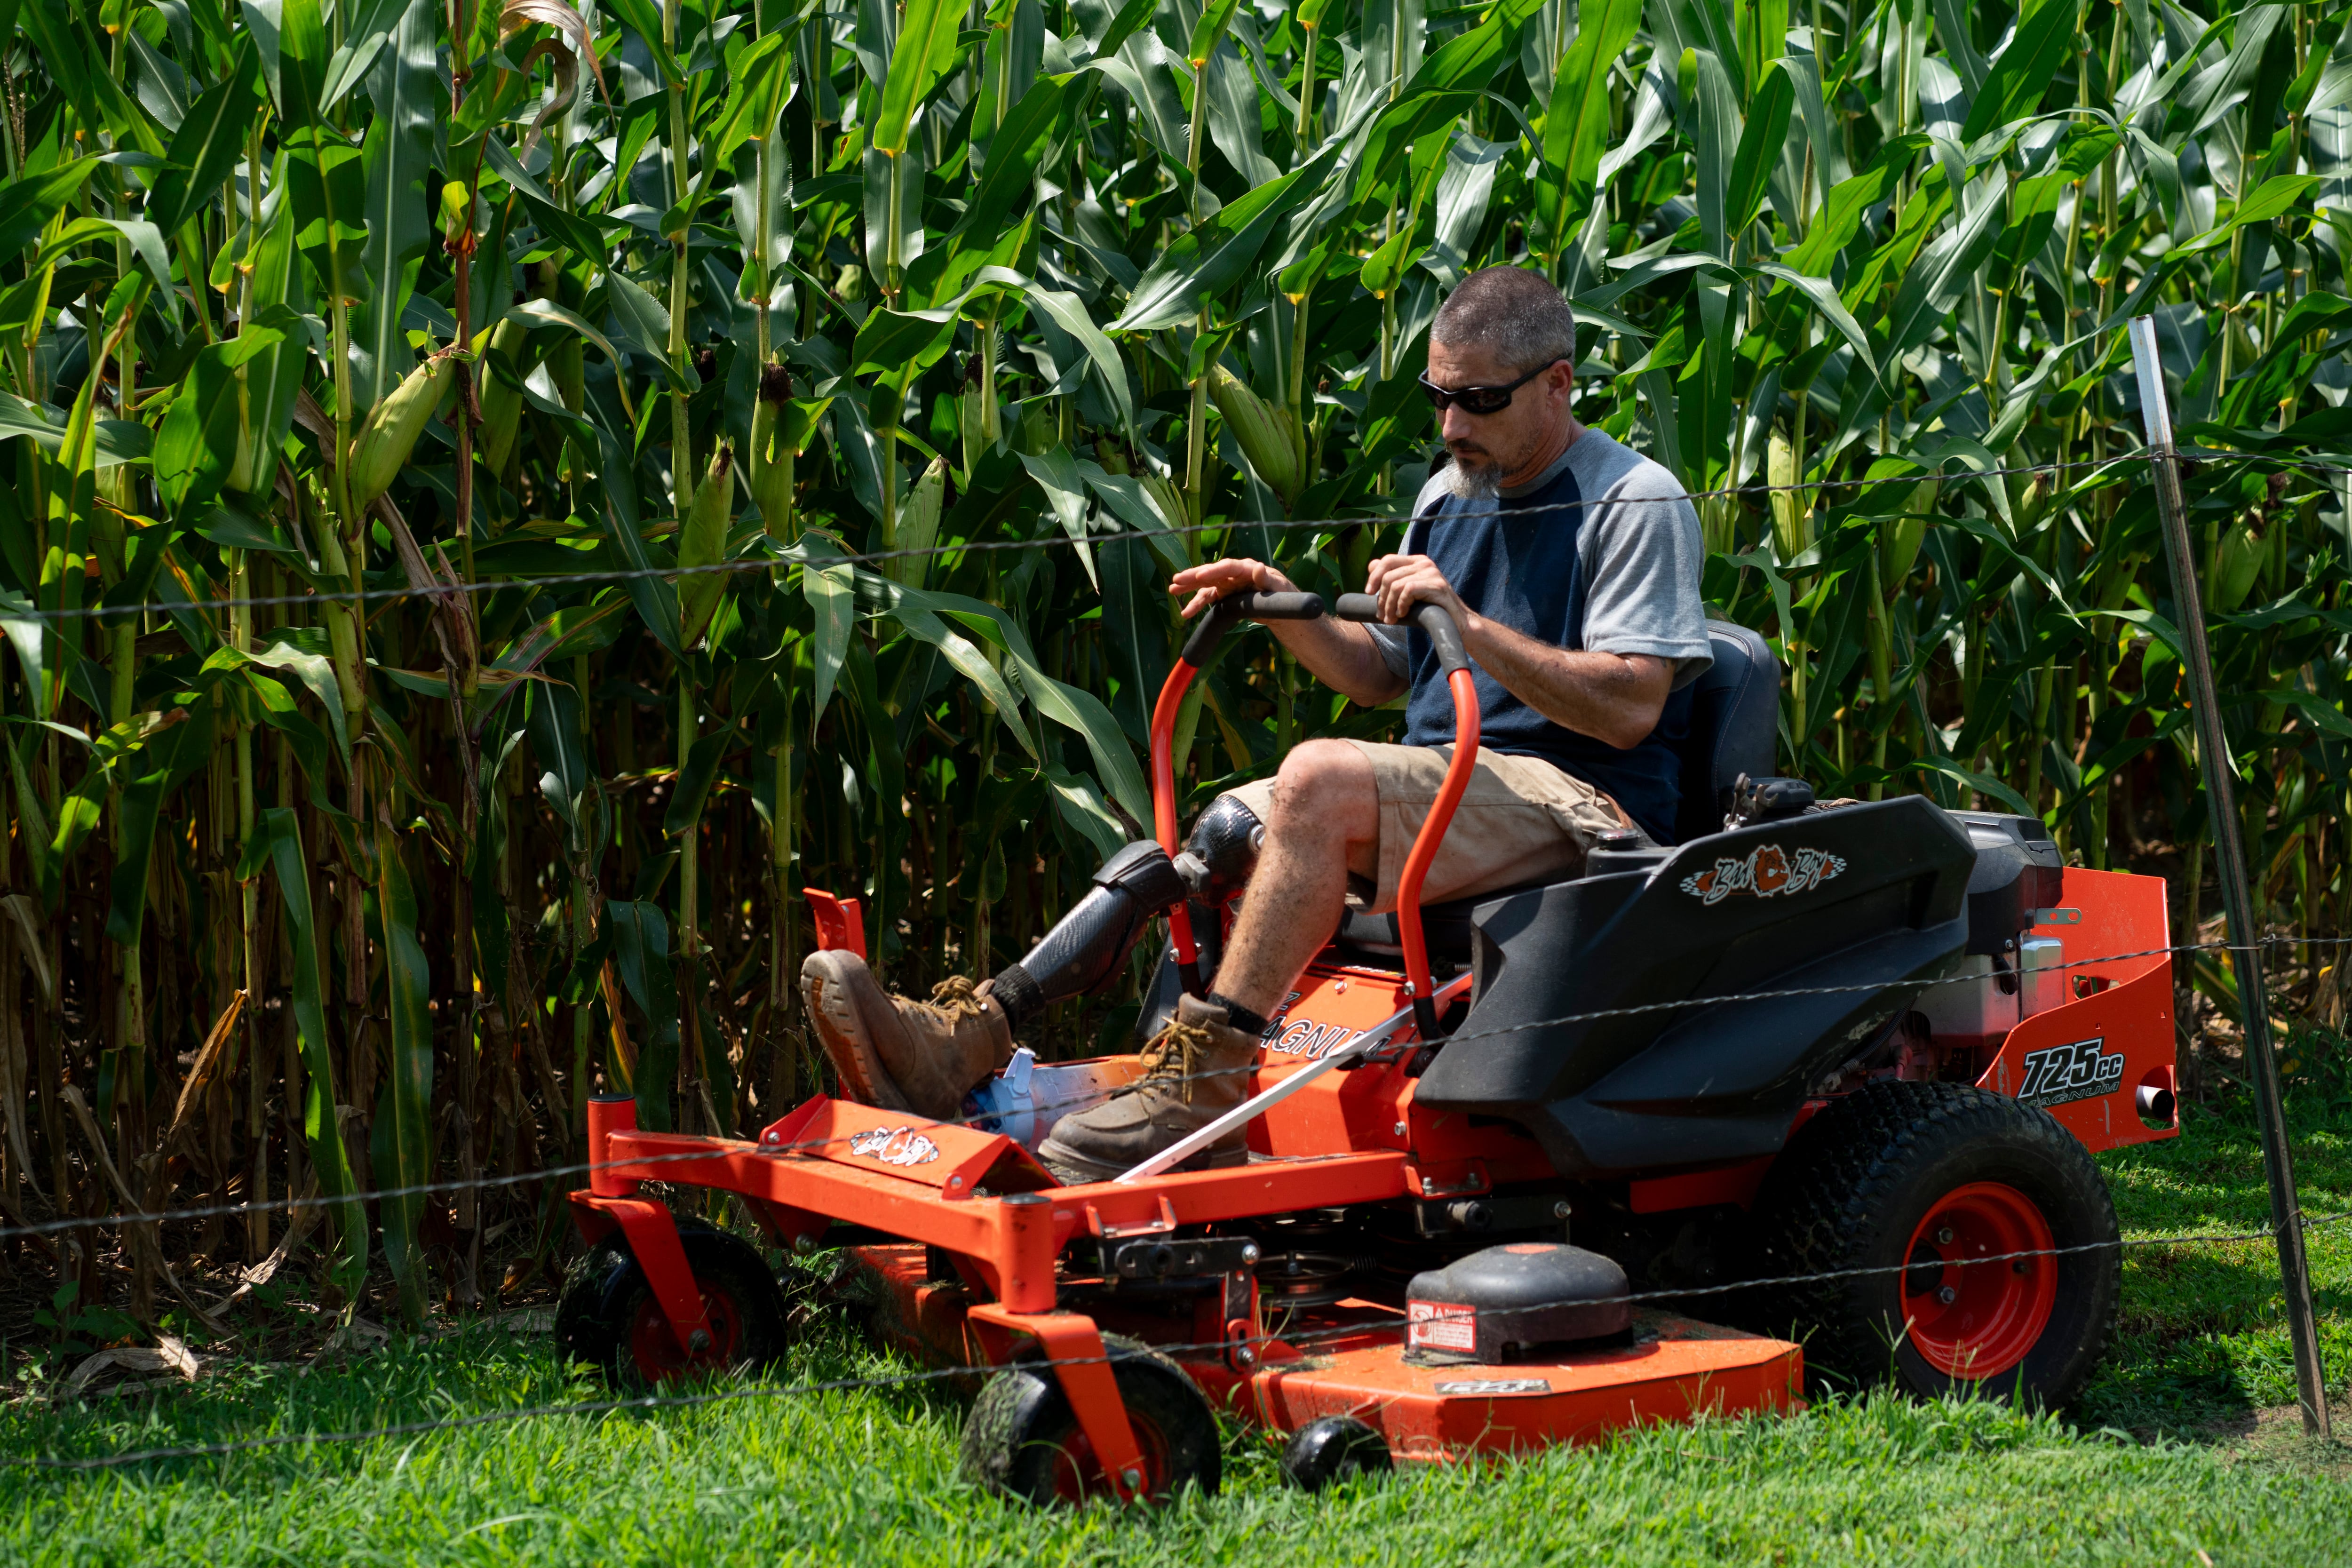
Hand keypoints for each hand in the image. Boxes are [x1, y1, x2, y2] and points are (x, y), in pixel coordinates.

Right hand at [1168, 558, 1296, 619]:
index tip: (1200, 576)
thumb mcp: (1279, 588)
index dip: (1214, 571)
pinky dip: (1197, 605)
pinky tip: (1186, 614)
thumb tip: (1258, 567)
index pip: (1229, 567)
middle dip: (1193, 576)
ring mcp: (1228, 584)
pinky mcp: (1225, 595)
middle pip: (1212, 573)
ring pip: (1206, 585)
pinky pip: (1208, 598)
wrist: (1280, 607)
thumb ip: (1268, 579)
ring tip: (1173, 591)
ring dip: (1189, 588)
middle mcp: (1235, 574)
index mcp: (1248, 568)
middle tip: (1176, 580)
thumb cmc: (1284, 595)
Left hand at [1365, 553, 1469, 628]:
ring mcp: (1431, 572)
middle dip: (1381, 598)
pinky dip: (1401, 604)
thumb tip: (1370, 566)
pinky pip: (1408, 590)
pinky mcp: (1436, 584)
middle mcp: (1424, 562)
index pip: (1387, 560)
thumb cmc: (1430, 608)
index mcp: (1416, 561)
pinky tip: (1403, 614)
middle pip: (1388, 574)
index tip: (1369, 592)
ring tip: (1391, 619)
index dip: (1374, 576)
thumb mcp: (1408, 592)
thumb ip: (1393, 579)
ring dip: (1389, 606)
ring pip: (1395, 585)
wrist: (1456, 622)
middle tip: (1382, 615)